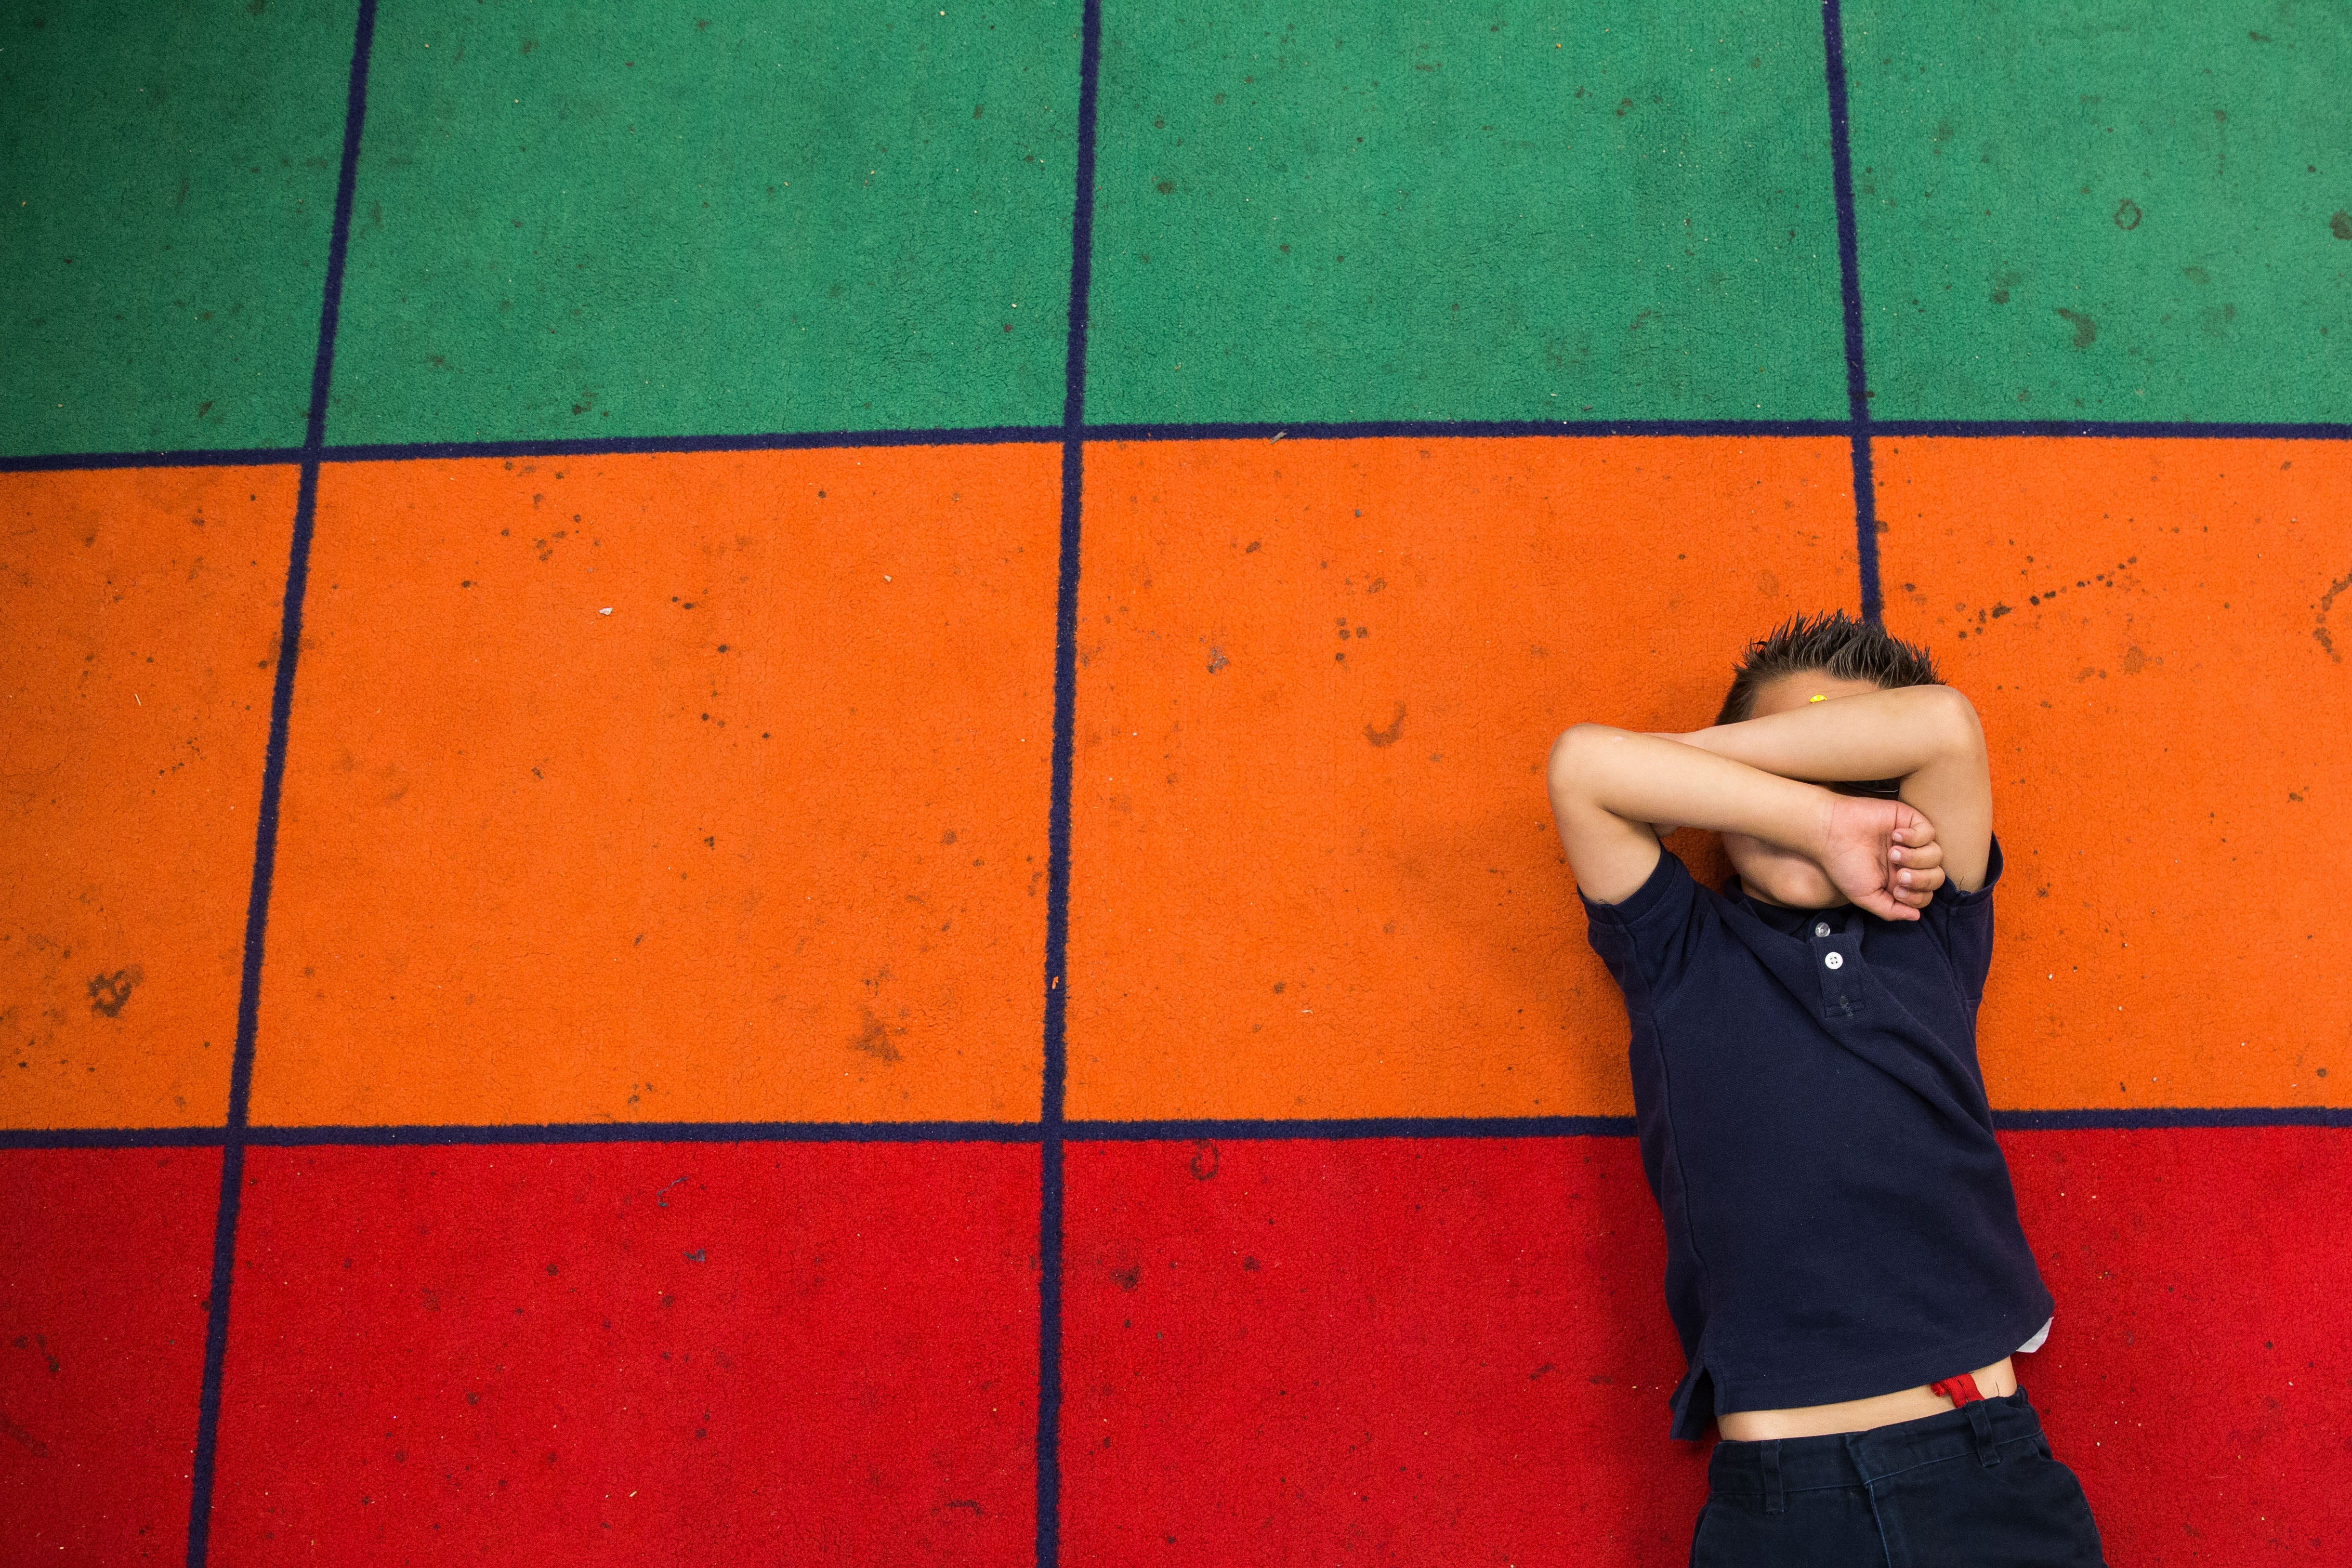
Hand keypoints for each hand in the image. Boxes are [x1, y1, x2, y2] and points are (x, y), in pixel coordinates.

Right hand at [1816, 796, 1945, 920]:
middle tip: (1898, 874)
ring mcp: (1911, 841)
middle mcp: (1908, 862)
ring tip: (1892, 853)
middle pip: (1936, 877)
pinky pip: (1929, 832)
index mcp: (1898, 881)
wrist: (1830, 834)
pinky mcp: (1909, 821)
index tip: (1895, 890)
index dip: (1916, 896)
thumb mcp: (1864, 897)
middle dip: (1920, 879)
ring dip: (1915, 858)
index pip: (1925, 894)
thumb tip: (1916, 916)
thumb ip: (1890, 910)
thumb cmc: (1843, 865)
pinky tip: (1895, 835)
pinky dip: (1915, 837)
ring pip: (1936, 855)